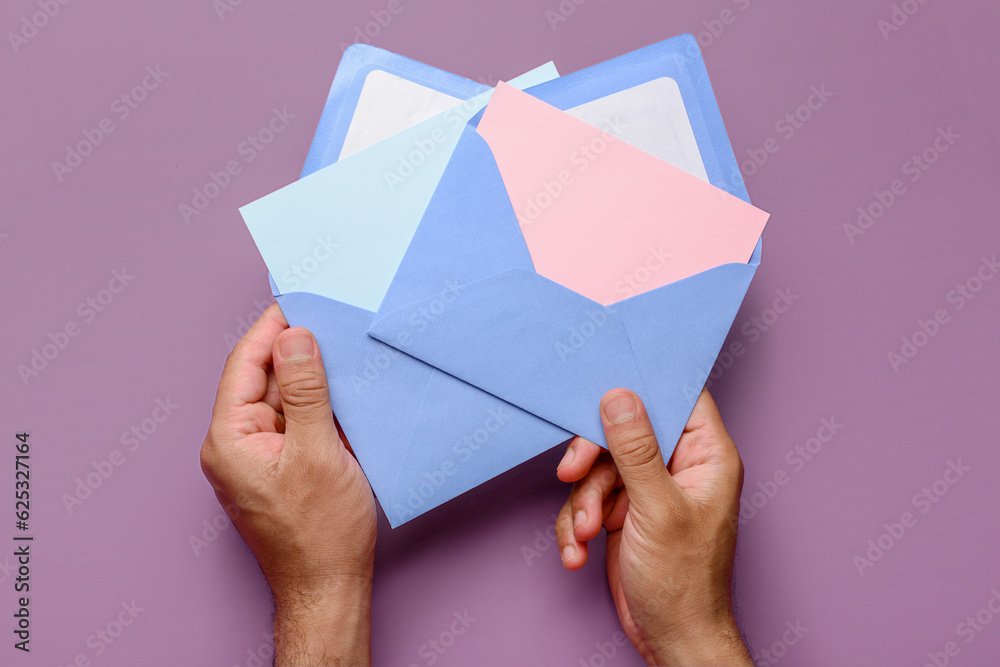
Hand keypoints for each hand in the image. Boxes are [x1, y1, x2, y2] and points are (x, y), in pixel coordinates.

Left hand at [200, 303, 376, 666]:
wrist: (329, 587)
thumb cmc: (321, 532)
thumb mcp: (318, 451)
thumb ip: (305, 391)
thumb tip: (295, 338)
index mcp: (230, 439)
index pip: (244, 366)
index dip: (270, 329)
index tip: (295, 300)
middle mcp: (236, 446)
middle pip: (264, 380)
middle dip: (296, 352)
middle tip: (331, 322)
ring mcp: (258, 459)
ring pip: (283, 401)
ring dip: (311, 380)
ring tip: (344, 355)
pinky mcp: (280, 468)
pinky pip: (295, 424)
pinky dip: (318, 407)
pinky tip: (344, 395)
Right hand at [555, 389, 750, 665]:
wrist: (670, 638)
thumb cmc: (684, 582)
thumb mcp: (656, 509)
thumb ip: (636, 450)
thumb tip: (619, 396)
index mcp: (706, 455)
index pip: (678, 397)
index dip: (642, 387)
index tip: (602, 388)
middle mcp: (680, 466)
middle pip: (626, 431)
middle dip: (593, 458)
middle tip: (572, 473)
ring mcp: (650, 490)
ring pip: (601, 468)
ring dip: (583, 502)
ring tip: (585, 534)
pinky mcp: (625, 512)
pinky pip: (590, 498)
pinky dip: (577, 524)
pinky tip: (579, 550)